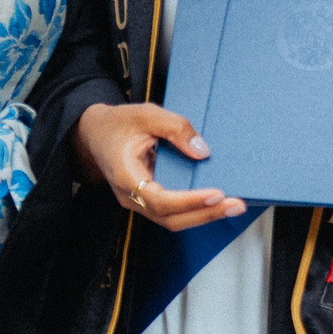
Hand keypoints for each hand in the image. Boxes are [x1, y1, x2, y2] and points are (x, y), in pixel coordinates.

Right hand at [73, 101, 245, 232]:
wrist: (95, 133)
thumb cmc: (118, 123)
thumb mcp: (146, 114)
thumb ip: (175, 128)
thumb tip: (202, 151)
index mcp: (125, 176)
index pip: (159, 200)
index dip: (188, 201)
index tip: (216, 194)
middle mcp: (131, 196)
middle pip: (169, 217)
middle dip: (206, 214)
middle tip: (237, 204)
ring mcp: (139, 201)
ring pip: (172, 219)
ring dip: (204, 215)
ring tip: (234, 205)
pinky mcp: (148, 200)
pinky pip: (173, 211)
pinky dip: (196, 209)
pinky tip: (217, 202)